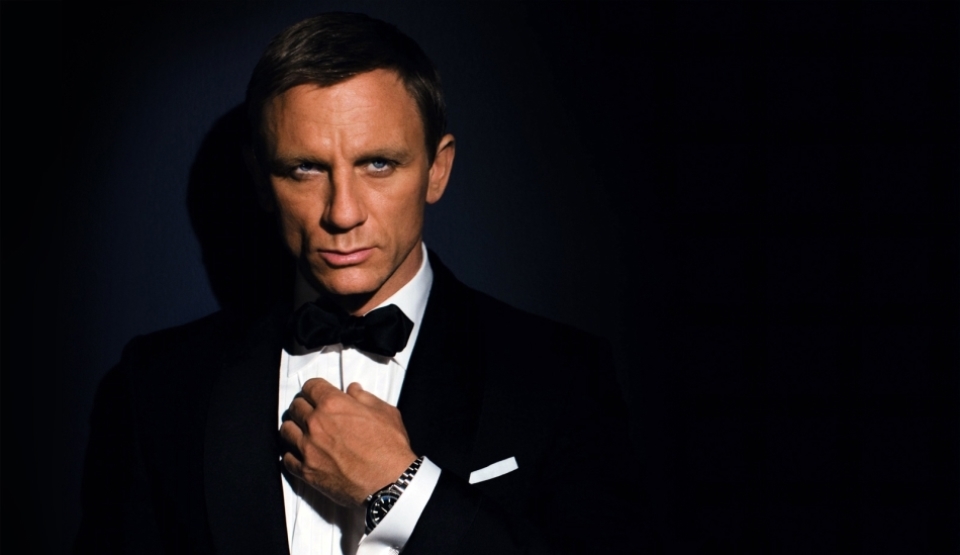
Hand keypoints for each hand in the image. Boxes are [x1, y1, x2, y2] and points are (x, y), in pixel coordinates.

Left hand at [279, 378, 416, 505]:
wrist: (389, 482)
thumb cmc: (390, 449)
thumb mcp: (385, 413)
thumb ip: (365, 398)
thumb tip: (353, 390)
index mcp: (334, 405)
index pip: (310, 386)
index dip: (314, 388)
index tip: (317, 392)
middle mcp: (316, 423)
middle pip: (296, 406)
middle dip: (303, 406)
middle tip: (311, 411)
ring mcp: (308, 448)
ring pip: (286, 430)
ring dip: (294, 427)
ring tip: (302, 431)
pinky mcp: (306, 471)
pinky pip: (287, 458)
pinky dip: (292, 454)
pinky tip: (301, 453)